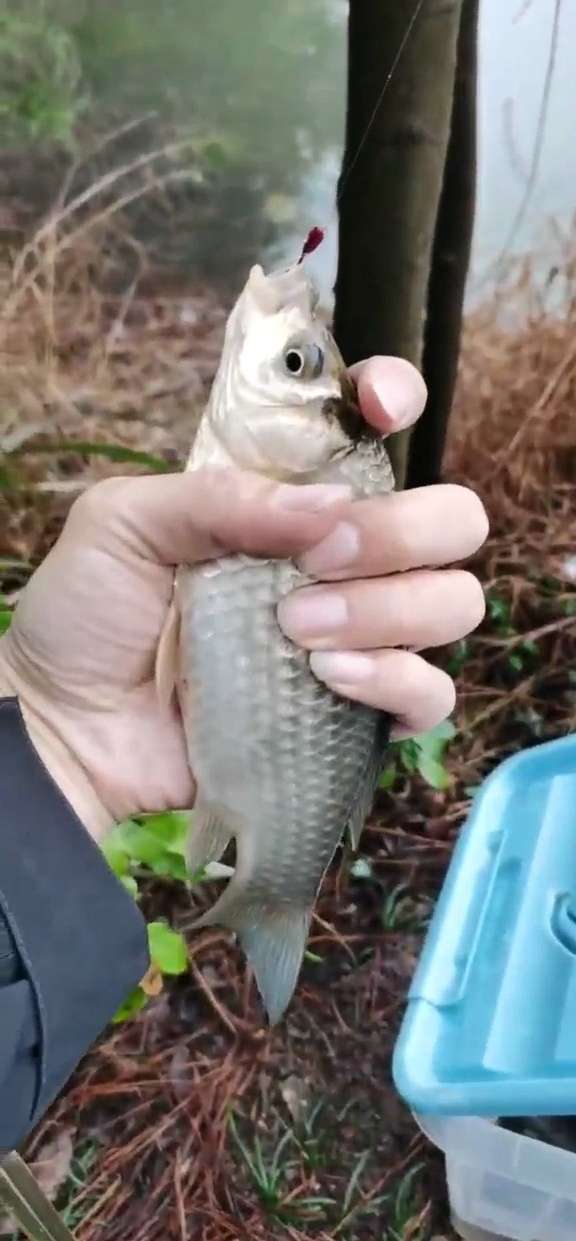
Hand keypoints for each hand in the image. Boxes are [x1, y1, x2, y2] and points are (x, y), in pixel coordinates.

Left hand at [0, 357, 486, 839]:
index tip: (381, 409)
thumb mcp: (124, 523)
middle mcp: (339, 559)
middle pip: (450, 521)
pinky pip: (431, 693)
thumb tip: (329, 504)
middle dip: (400, 532)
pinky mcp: (357, 712)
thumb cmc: (88, 616)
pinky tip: (330, 678)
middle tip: (318, 562)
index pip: (381, 429)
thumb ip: (218, 495)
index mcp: (290, 499)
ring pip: (453, 603)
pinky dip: (396, 681)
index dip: (399, 400)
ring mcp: (357, 635)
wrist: (67, 728)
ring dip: (386, 610)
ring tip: (298, 630)